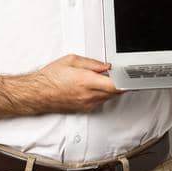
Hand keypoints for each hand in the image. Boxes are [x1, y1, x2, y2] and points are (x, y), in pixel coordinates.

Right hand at [0, 54, 123, 122]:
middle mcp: (89, 95)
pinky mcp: (85, 109)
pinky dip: (102, 94)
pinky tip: (93, 86)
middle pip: (116, 92)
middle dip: (119, 82)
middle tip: (117, 73)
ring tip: (100, 78)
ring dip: (110, 88)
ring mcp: (88, 104)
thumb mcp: (71, 60)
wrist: (37, 94)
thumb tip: (106, 66)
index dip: (128, 81)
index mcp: (87, 81)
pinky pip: (101, 101)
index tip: (135, 77)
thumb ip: (92, 63)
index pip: (117, 84)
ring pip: (109, 97)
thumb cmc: (50, 78)